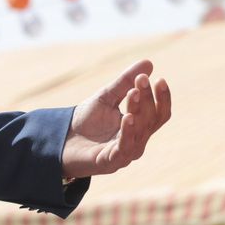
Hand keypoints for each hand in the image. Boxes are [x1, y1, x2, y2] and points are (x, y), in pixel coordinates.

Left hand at [62, 60, 171, 178]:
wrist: (62, 140)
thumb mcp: (107, 96)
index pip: (159, 113)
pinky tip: (128, 117)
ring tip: (135, 92)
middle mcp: (138, 141)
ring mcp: (126, 153)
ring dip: (139, 111)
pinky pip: (124, 148)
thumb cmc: (88, 121)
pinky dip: (128, 133)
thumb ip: (125, 82)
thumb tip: (149, 63)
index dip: (162, 98)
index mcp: (140, 127)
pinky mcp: (111, 162)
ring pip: (140, 133)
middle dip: (148, 98)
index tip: (159, 79)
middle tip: (141, 79)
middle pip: (151, 120)